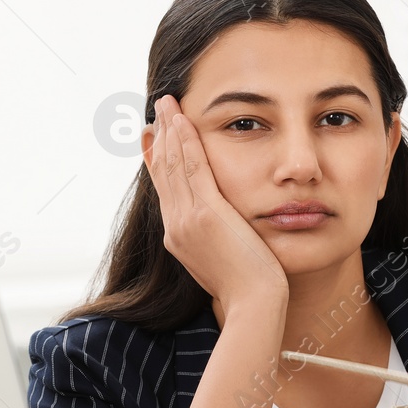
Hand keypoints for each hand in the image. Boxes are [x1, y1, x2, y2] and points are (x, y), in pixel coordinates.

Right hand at [144, 95, 288, 311]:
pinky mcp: (205, 214)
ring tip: (167, 103)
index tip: (154, 137)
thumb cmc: (248, 289)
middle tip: (158, 109)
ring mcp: (186, 220)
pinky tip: (182, 120)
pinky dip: (185, 141)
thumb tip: (220, 229)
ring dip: (169, 130)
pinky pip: (192, 168)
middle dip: (160, 137)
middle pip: (163, 171)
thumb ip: (215, 239)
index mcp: (178, 237)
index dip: (158, 159)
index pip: (165, 189)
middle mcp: (174, 226)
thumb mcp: (224, 260)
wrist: (253, 305)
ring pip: (173, 164)